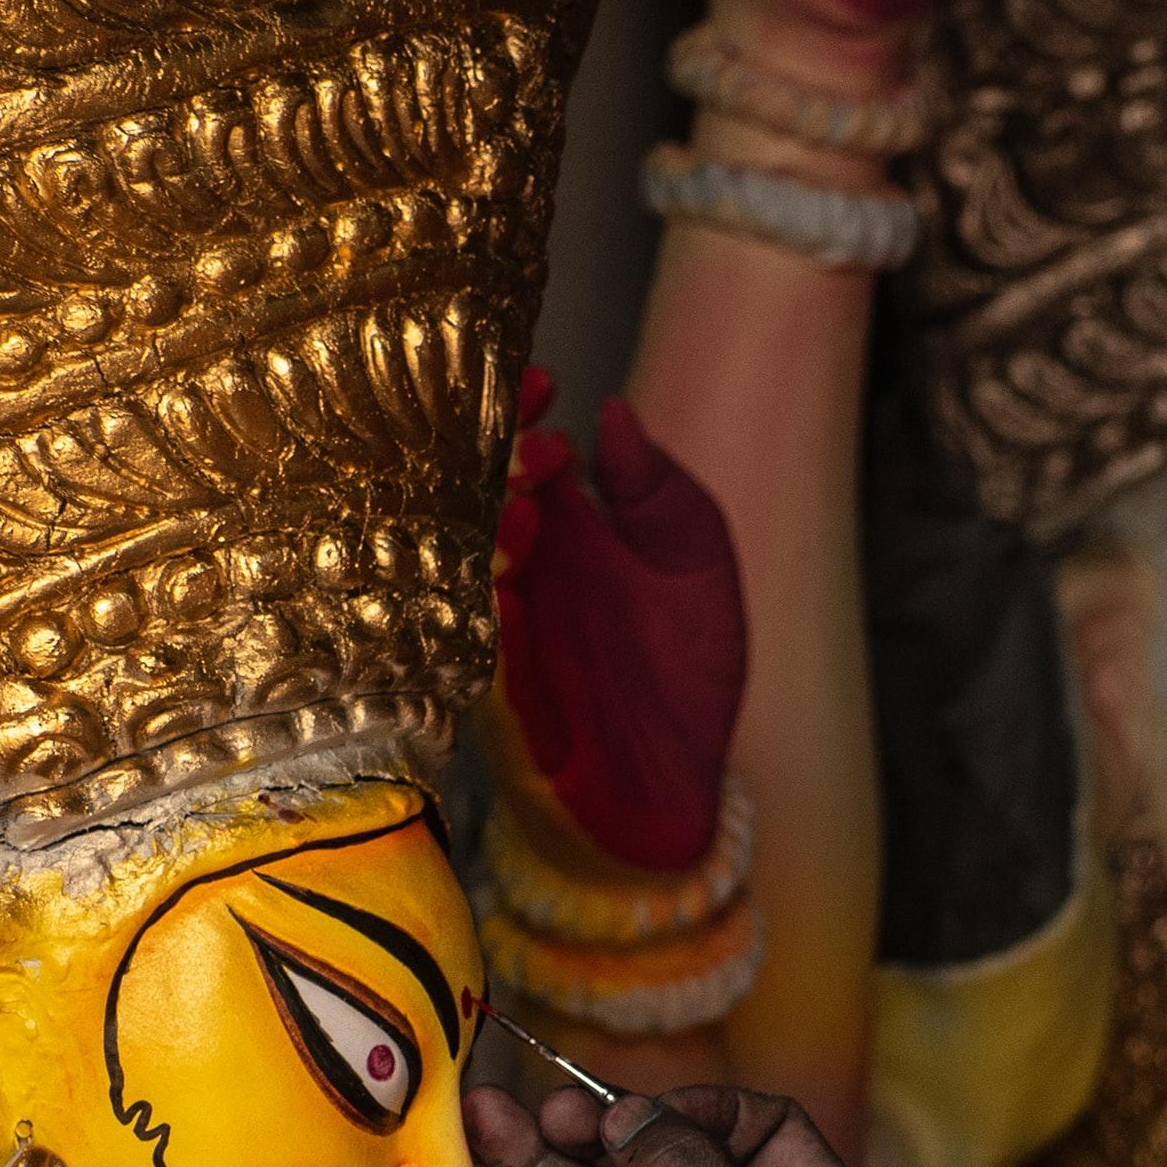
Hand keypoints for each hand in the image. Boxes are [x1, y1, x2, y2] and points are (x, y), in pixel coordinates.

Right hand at [496, 380, 746, 872]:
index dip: (520, 412)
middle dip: (493, 467)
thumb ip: (661, 491)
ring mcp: (510, 634)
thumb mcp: (697, 564)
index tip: (540, 382)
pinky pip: (485, 656)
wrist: (684, 784)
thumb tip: (616, 411)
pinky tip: (514, 596)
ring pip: (469, 572)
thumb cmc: (686, 670)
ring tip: (526, 510)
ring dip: (492, 540)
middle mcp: (526, 572)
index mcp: (567, 527)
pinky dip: (498, 625)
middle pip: (477, 500)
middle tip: (526, 447)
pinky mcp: (509, 700)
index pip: (522, 450)